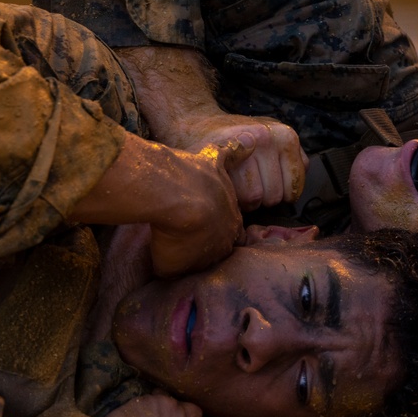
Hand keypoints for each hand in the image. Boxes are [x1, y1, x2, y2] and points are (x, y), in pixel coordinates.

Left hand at [147, 135, 253, 276]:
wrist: (176, 200)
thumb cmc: (174, 237)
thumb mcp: (170, 267)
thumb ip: (176, 271)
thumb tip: (172, 274)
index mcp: (226, 242)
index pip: (227, 247)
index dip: (211, 249)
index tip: (197, 248)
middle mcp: (233, 214)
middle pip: (230, 219)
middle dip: (215, 223)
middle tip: (195, 224)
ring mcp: (225, 187)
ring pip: (227, 191)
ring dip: (214, 195)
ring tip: (197, 197)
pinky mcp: (213, 163)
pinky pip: (231, 152)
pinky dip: (238, 149)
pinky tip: (247, 142)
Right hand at [183, 114, 307, 211]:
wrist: (201, 126)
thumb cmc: (242, 140)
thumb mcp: (276, 142)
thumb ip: (294, 162)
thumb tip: (295, 190)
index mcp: (287, 138)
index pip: (293, 192)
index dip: (279, 194)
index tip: (267, 184)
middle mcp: (268, 139)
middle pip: (273, 198)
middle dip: (261, 198)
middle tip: (248, 182)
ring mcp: (244, 146)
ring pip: (254, 200)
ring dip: (244, 200)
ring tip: (237, 183)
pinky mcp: (223, 156)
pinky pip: (234, 195)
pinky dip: (230, 195)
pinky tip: (226, 182)